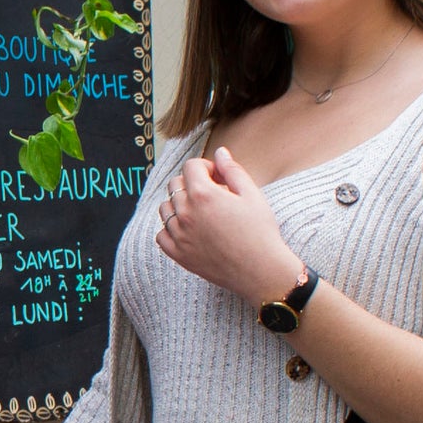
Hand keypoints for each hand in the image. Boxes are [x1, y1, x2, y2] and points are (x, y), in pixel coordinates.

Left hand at [155, 146, 304, 305]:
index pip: (190, 166)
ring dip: (179, 204)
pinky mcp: (178, 254)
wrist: (260, 270)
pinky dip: (171, 229)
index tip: (218, 177)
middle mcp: (186, 213)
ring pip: (165, 208)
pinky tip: (188, 230)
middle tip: (212, 194)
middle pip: (175, 184)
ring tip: (201, 212)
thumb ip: (232, 170)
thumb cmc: (260, 232)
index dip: (206, 167)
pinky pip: (161, 235)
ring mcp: (179, 235)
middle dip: (191, 183)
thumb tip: (220, 151)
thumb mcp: (252, 194)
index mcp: (203, 194)